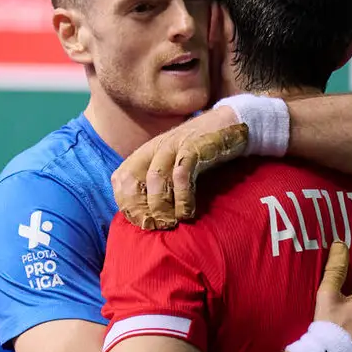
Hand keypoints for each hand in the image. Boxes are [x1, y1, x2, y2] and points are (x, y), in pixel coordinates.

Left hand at [111, 108, 248, 229]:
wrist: (232, 125)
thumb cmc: (203, 151)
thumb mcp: (175, 163)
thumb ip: (161, 181)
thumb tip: (150, 214)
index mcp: (147, 152)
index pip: (120, 178)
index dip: (125, 203)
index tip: (139, 222)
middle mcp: (156, 148)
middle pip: (131, 179)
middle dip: (139, 208)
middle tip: (154, 227)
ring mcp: (174, 146)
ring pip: (154, 178)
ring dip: (159, 206)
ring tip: (169, 224)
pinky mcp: (193, 147)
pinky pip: (181, 175)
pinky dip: (182, 198)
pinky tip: (187, 212)